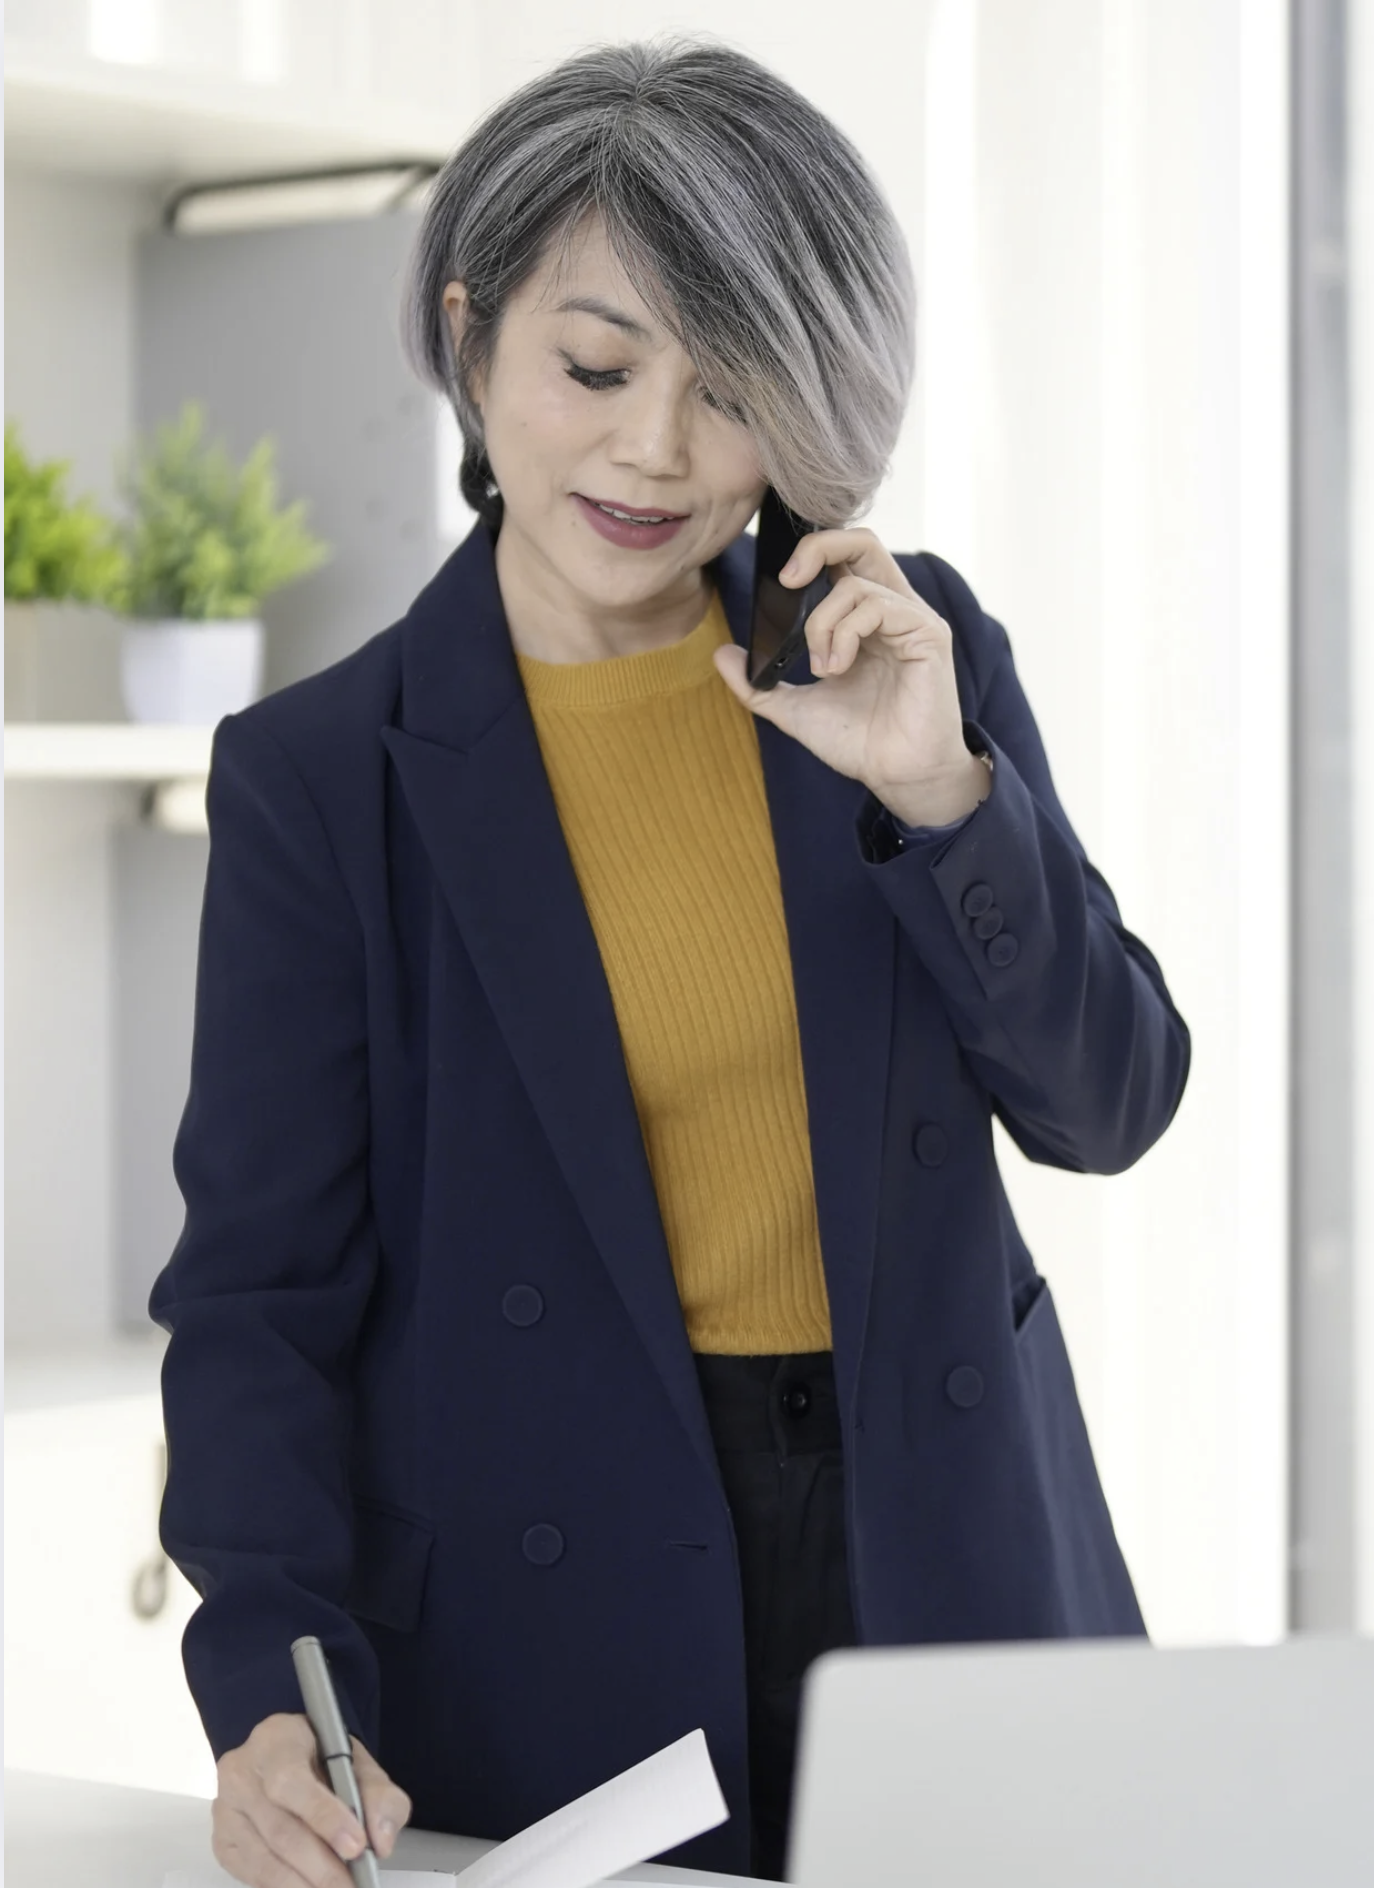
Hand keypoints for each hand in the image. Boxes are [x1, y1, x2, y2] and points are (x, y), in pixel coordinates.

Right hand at [211, 1711, 411, 1886]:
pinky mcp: (223, 1841)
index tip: (356, 1847)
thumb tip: (380, 1841)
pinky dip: (282, 1887)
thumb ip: (379, 1796)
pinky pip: (251, 1874)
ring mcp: (226, 1809)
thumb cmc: (323, 1761)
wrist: (290, 1760)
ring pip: (263, 1858)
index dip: (324, 1817)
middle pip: (279, 1829)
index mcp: (277, 1739)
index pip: (291, 1781)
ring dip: (303, 1884)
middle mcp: (242, 1772)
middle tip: (350, 1885)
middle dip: (321, 1865)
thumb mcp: (358, 1764)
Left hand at [712, 527, 984, 819]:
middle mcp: (892, 610)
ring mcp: (912, 620)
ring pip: (856, 583)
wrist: (896, 777)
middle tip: (788, 582)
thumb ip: (757, 683)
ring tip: (821, 668)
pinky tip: (838, 668)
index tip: (781, 583)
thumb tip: (721, 654)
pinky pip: (877, 606)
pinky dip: (845, 633)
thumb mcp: (794, 709)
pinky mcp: (927, 634)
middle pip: (862, 541)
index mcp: (865, 619)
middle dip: (818, 548)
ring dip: (822, 624)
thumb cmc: (858, 742)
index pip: (843, 558)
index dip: (811, 553)